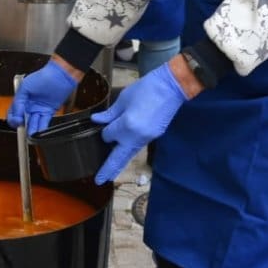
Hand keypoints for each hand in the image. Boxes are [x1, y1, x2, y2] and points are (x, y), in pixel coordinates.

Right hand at [6, 59, 77, 134]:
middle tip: (23, 129)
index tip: (16, 121)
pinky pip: (44, 122)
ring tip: (31, 134)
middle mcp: (30, 105)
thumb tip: (16, 114)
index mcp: (22, 99)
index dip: (13, 119)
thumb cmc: (43, 76)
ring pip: (33, 123)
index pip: (13, 113)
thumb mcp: (25, 87)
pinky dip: (41, 128)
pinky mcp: (49, 111)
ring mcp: (39, 109)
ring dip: (31, 129)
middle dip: (22, 126)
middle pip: (23, 120)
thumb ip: (18, 102)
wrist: (59, 75)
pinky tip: (38, 132)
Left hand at [90, 61, 188, 184]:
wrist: (171, 87)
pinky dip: (129, 153)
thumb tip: (96, 120)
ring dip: (119, 165)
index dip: (105, 131)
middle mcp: (136, 136)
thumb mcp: (124, 98)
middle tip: (98, 180)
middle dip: (108, 169)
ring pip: (129, 155)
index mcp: (126, 125)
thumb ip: (110, 113)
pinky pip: (137, 148)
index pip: (108, 136)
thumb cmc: (146, 88)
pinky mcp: (154, 136)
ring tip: (109, 175)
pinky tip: (124, 156)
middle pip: (119, 156)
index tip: (104, 124)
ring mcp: (146, 138)